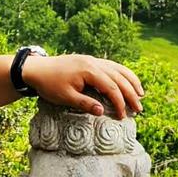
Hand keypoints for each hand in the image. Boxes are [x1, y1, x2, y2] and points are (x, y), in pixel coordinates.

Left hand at [23, 53, 143, 118]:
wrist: (36, 69)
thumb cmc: (49, 84)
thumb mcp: (65, 97)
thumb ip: (84, 103)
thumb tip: (102, 111)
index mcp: (89, 71)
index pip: (111, 87)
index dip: (120, 102)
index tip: (123, 116)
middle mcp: (94, 62)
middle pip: (119, 77)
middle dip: (131, 93)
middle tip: (139, 109)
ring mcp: (92, 60)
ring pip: (118, 69)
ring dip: (130, 81)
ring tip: (141, 93)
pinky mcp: (89, 61)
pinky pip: (111, 65)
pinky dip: (122, 73)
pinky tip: (127, 81)